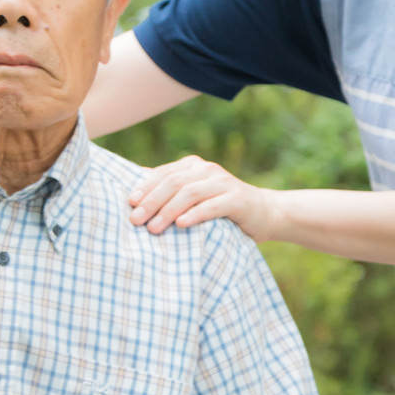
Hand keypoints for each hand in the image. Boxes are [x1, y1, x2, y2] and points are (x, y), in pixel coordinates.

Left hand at [127, 155, 275, 238]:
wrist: (266, 213)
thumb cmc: (221, 208)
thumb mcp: (194, 196)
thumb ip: (171, 191)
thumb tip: (135, 192)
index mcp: (193, 165)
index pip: (163, 173)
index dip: (145, 187)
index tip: (129, 203)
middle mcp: (207, 169)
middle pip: (173, 182)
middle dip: (151, 201)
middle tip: (135, 220)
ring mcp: (224, 182)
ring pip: (190, 193)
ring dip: (168, 211)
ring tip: (153, 228)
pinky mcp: (238, 199)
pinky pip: (213, 206)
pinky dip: (195, 215)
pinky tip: (181, 225)